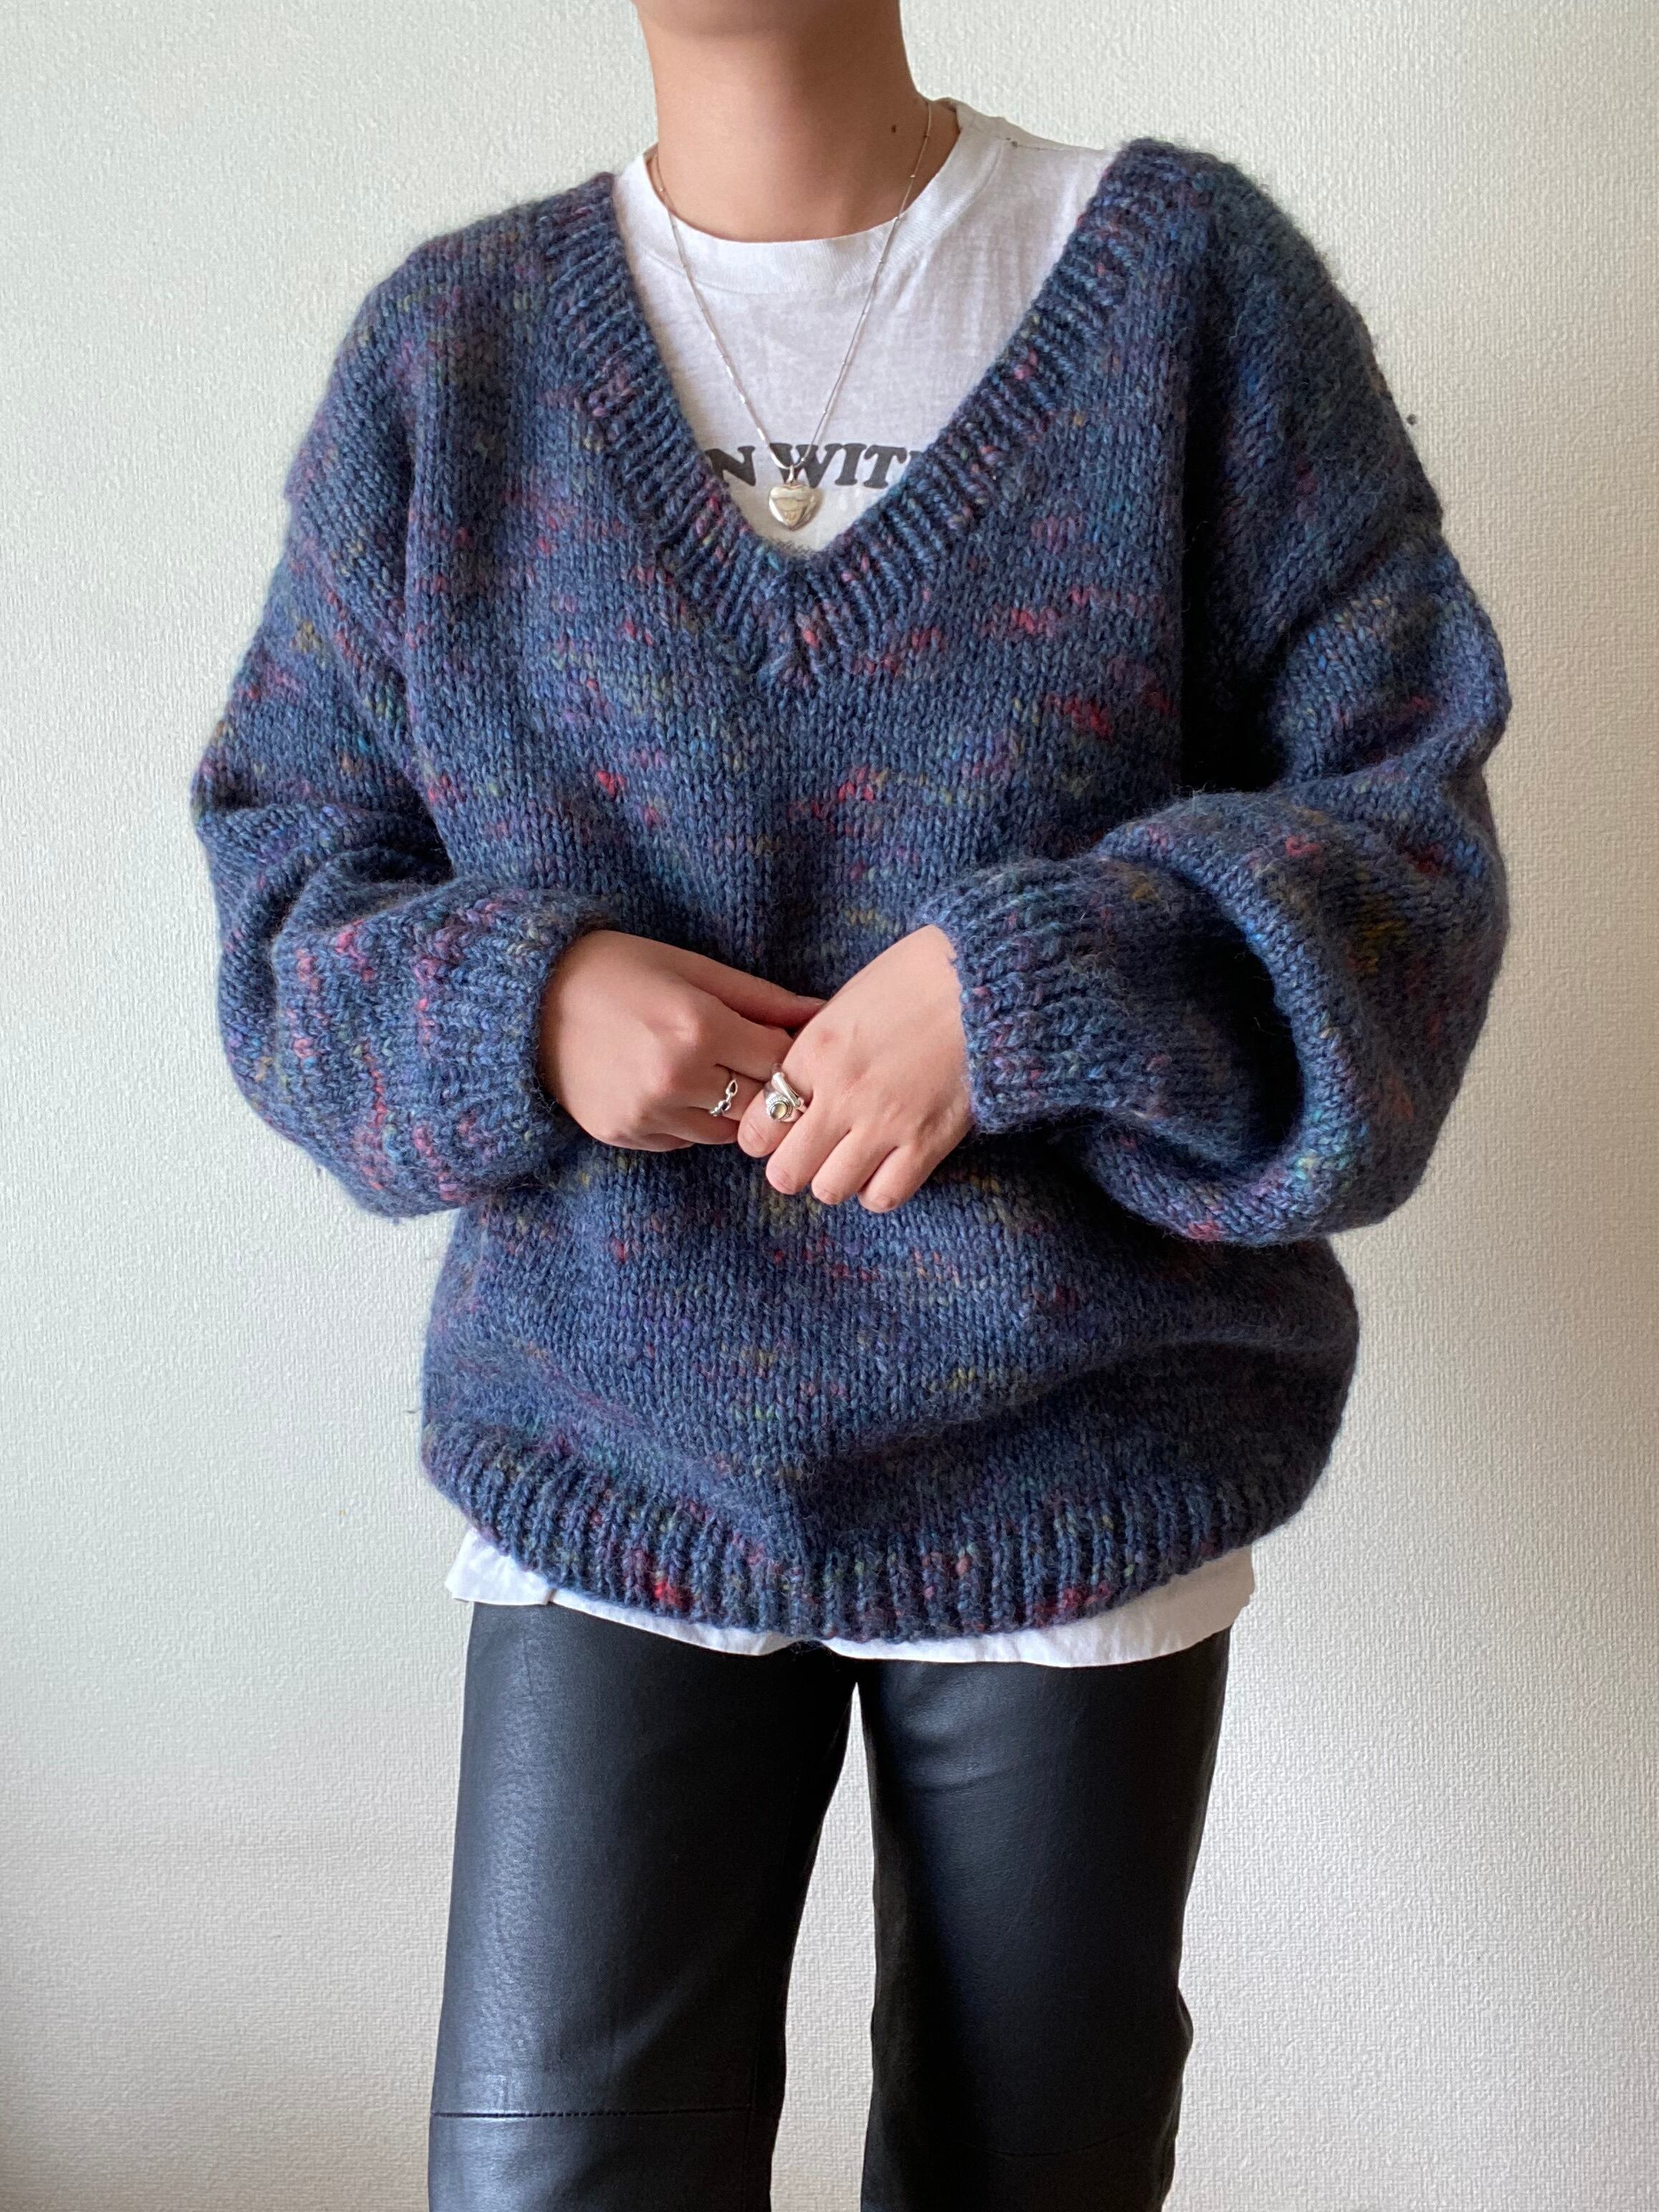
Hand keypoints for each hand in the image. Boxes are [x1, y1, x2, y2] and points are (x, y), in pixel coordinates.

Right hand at [538, 930, 825, 1150]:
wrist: (526, 1002)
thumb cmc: (615, 970)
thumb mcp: (691, 968)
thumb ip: (761, 999)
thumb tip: (822, 1013)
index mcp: (699, 1028)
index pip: (782, 1061)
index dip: (793, 1053)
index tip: (787, 1041)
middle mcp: (677, 1079)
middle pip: (762, 1103)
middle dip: (768, 1084)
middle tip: (752, 1058)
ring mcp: (648, 1113)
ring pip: (728, 1130)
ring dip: (731, 1105)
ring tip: (709, 1068)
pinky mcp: (625, 1135)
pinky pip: (686, 1139)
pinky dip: (692, 1119)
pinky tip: (671, 1084)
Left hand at [735, 924, 972, 1209]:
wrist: (983, 980)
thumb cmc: (914, 978)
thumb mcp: (845, 1002)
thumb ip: (813, 1049)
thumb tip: (791, 1086)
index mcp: (814, 1052)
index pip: (757, 1128)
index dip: (763, 1137)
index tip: (779, 1132)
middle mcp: (842, 1094)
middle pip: (786, 1171)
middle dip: (791, 1168)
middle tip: (808, 1155)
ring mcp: (885, 1122)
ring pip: (830, 1190)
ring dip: (834, 1181)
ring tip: (849, 1161)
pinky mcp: (927, 1142)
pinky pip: (884, 1196)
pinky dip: (877, 1191)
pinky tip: (883, 1168)